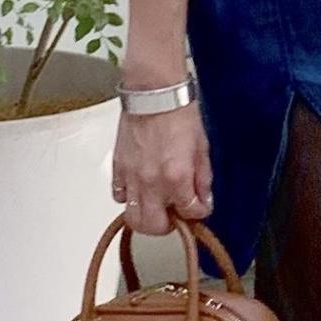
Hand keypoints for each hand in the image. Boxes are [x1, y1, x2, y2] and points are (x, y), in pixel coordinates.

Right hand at [111, 102, 213, 235]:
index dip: (198, 211)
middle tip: (174, 215)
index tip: (199, 205)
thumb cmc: (178, 114)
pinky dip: (128, 198)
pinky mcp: (118, 168)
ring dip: (146, 217)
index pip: (190, 213)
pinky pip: (118, 196)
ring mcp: (132, 177)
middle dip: (167, 226)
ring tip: (156, 206)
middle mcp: (152, 182)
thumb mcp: (202, 148)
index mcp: (177, 177)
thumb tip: (203, 199)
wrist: (154, 93)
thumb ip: (202, 179)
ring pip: (132, 217)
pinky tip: (140, 188)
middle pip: (154, 226)